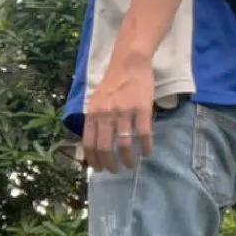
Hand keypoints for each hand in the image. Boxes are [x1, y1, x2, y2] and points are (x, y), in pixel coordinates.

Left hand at [83, 53, 154, 171]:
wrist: (128, 64)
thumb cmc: (112, 84)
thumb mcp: (95, 102)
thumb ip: (93, 120)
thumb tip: (92, 144)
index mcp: (93, 114)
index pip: (89, 144)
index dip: (93, 160)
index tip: (99, 169)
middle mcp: (106, 115)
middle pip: (105, 148)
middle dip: (110, 164)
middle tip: (116, 171)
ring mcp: (124, 112)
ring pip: (124, 145)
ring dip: (128, 159)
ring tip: (131, 165)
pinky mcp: (142, 110)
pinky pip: (144, 135)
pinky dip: (145, 148)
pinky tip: (147, 153)